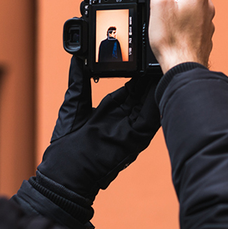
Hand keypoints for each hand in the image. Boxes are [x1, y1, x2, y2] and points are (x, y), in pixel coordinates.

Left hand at [37, 56, 161, 198]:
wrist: (63, 177)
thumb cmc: (65, 150)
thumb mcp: (73, 107)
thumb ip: (78, 82)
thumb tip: (78, 58)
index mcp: (115, 111)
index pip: (134, 86)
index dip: (139, 69)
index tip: (143, 50)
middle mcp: (128, 120)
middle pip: (146, 92)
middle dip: (152, 74)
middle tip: (159, 52)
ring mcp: (134, 130)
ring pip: (152, 102)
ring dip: (159, 85)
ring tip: (164, 63)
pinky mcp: (136, 140)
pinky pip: (151, 118)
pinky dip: (157, 102)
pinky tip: (161, 85)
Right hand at [144, 0, 214, 72]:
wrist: (184, 68)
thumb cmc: (173, 40)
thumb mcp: (159, 5)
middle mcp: (208, 5)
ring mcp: (208, 20)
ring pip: (196, 0)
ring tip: (164, 9)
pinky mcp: (204, 33)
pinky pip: (196, 16)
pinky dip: (184, 14)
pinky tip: (172, 26)